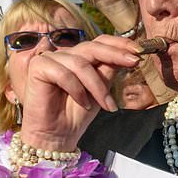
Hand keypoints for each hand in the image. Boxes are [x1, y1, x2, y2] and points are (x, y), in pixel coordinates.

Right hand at [19, 35, 139, 151]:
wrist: (57, 135)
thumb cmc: (77, 114)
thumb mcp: (101, 90)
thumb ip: (109, 71)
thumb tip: (129, 55)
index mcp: (79, 57)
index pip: (99, 42)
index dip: (119, 43)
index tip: (139, 50)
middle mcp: (64, 55)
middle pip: (92, 47)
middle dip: (115, 54)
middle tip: (134, 61)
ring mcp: (50, 59)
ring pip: (81, 64)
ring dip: (97, 86)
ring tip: (106, 105)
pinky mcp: (38, 67)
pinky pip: (64, 73)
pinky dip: (77, 90)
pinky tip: (83, 104)